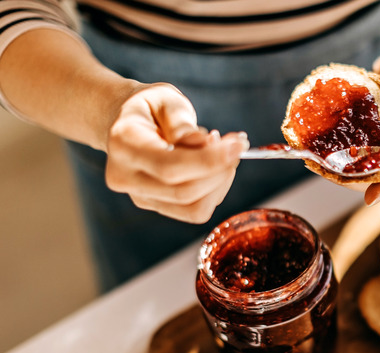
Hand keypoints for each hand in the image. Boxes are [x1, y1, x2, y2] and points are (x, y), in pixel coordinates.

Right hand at [104, 83, 248, 222]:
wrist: (125, 122)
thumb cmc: (149, 107)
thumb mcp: (165, 99)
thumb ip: (181, 123)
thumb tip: (206, 144)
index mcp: (124, 144)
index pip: (169, 166)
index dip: (209, 161)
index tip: (239, 146)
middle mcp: (125, 177)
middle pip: (184, 192)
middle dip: (221, 171)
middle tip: (236, 145)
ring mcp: (139, 196)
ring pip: (194, 208)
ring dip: (221, 182)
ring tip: (223, 152)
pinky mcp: (156, 206)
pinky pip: (195, 210)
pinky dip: (215, 190)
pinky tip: (214, 167)